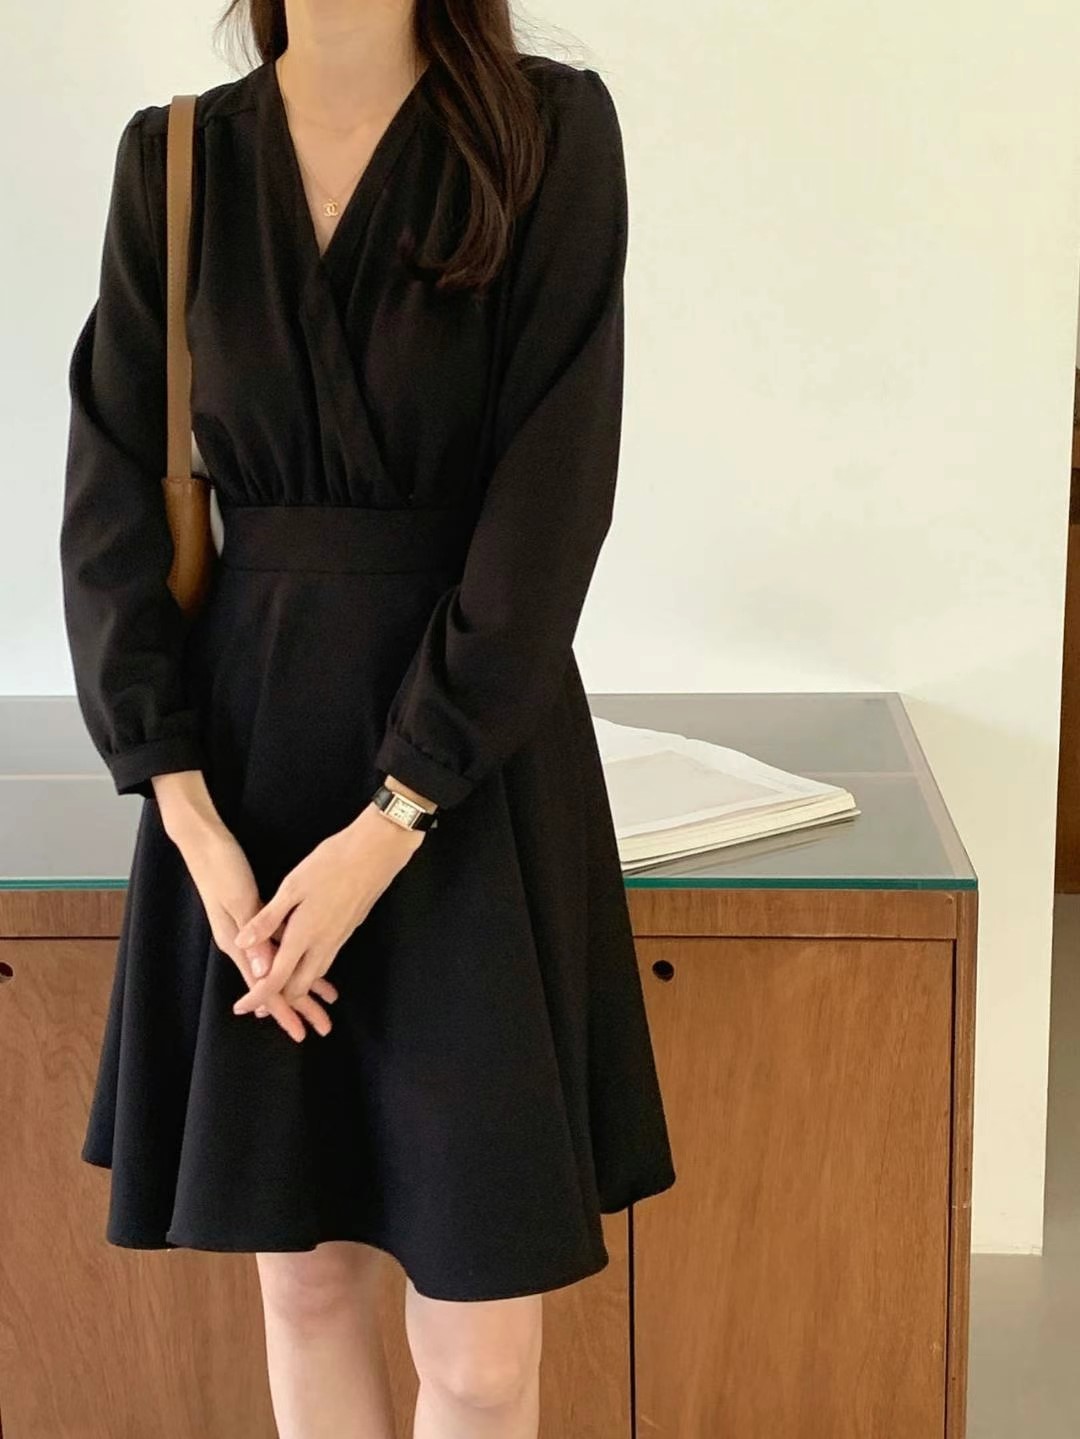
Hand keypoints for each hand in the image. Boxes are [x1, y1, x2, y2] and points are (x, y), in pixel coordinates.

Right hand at [171, 816, 338, 1042]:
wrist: (203, 841)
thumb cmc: (220, 866)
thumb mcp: (238, 899)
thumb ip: (254, 933)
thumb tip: (265, 969)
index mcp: (236, 941)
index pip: (264, 985)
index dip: (283, 1009)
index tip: (300, 1030)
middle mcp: (240, 942)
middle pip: (273, 983)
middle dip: (297, 1005)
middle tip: (320, 1026)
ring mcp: (245, 931)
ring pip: (277, 967)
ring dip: (299, 986)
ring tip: (323, 1002)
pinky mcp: (252, 917)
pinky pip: (276, 948)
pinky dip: (293, 960)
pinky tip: (307, 964)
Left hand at [231, 804, 424, 1017]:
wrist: (376, 853)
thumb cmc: (331, 864)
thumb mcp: (292, 886)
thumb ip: (267, 919)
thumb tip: (241, 944)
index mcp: (304, 935)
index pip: (277, 980)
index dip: (257, 996)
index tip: (241, 1007)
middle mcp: (323, 945)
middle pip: (299, 988)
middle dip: (278, 1000)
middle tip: (258, 998)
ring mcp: (339, 939)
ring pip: (314, 975)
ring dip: (295, 986)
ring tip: (276, 983)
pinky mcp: (348, 930)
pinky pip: (324, 961)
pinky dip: (309, 970)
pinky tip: (300, 957)